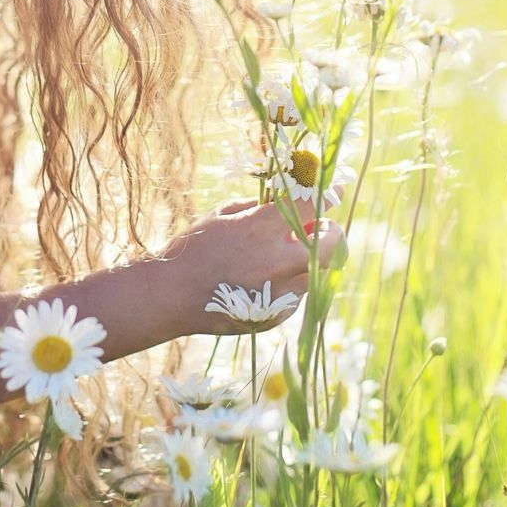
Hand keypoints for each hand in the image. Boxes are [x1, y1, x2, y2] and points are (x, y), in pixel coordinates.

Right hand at [155, 197, 342, 336]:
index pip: (310, 206)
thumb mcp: (224, 214)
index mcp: (259, 229)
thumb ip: (262, 207)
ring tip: (280, 256)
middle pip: (332, 244)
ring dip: (309, 259)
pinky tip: (263, 281)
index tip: (335, 190)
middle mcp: (275, 262)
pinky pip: (298, 294)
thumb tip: (292, 201)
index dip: (327, 194)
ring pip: (317, 271)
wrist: (170, 296)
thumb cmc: (194, 247)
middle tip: (321, 228)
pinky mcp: (276, 316)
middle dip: (332, 232)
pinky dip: (290, 283)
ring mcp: (278, 294)